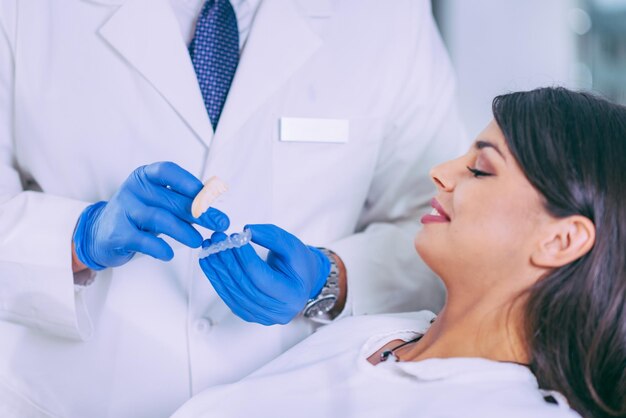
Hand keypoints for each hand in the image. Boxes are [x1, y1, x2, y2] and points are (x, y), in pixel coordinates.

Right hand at [73, 162, 229, 269]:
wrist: (101, 232)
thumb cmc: (139, 214)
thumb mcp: (159, 201)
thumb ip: (182, 201)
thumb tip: (214, 208)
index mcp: (145, 176)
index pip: (169, 172)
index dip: (191, 182)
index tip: (210, 196)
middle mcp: (134, 190)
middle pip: (171, 199)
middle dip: (200, 212)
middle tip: (220, 223)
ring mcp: (124, 210)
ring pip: (159, 218)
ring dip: (183, 230)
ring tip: (198, 241)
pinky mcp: (118, 233)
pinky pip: (142, 240)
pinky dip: (159, 248)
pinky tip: (170, 253)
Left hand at [199, 224, 329, 324]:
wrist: (301, 280)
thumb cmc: (298, 262)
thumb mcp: (291, 244)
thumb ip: (271, 236)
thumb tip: (246, 230)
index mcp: (292, 295)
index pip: (263, 278)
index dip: (246, 258)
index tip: (234, 238)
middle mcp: (278, 312)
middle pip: (246, 286)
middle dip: (228, 262)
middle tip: (216, 240)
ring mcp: (262, 317)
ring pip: (234, 293)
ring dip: (217, 270)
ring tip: (209, 248)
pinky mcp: (249, 315)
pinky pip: (229, 297)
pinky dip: (217, 279)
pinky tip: (209, 263)